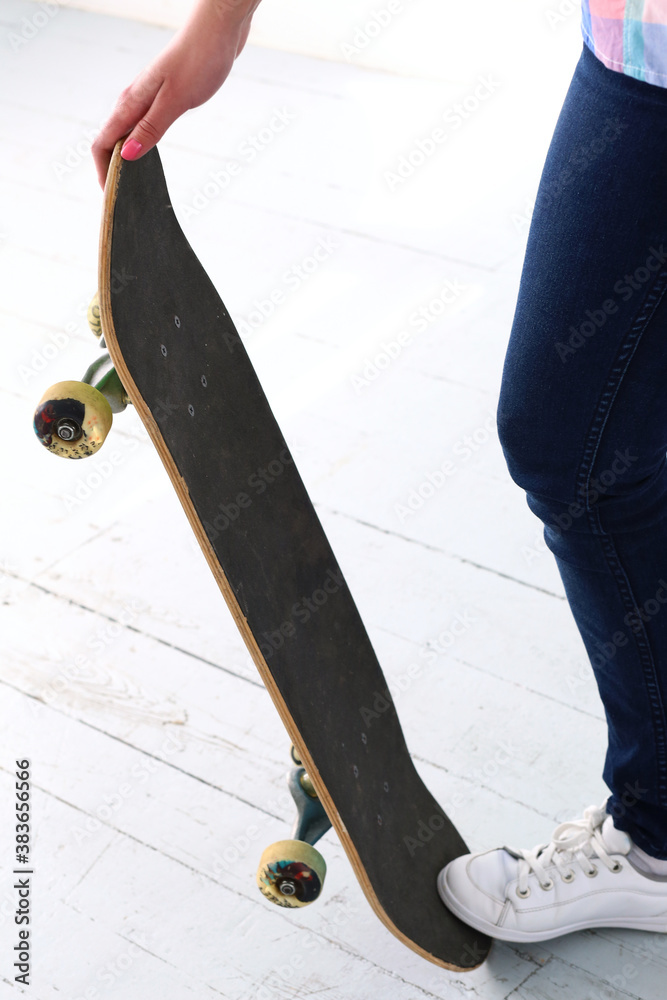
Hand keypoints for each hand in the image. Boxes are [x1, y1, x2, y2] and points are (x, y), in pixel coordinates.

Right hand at [92, 0, 259, 186]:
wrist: (219, 29)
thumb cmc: (199, 59)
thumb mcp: (176, 100)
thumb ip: (151, 128)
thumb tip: (128, 155)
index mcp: (132, 101)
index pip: (103, 142)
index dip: (103, 171)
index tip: (111, 196)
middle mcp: (135, 99)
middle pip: (111, 138)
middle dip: (113, 169)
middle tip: (125, 198)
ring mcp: (149, 96)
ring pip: (127, 131)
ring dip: (127, 156)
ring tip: (136, 183)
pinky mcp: (165, 94)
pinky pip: (144, 124)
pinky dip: (142, 143)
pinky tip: (151, 153)